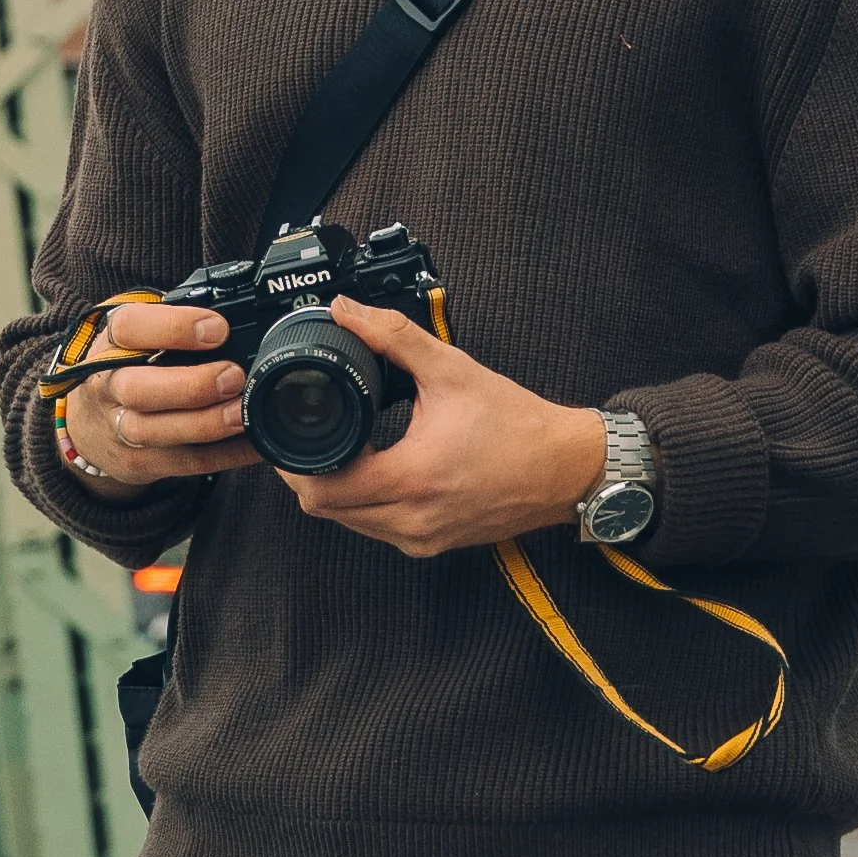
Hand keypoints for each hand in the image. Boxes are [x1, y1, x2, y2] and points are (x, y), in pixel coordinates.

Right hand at [61, 301, 259, 486]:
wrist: (90, 425)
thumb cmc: (131, 368)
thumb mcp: (140, 337)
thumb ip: (176, 325)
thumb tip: (240, 314)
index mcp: (111, 344)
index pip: (129, 327)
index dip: (174, 326)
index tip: (218, 328)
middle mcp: (108, 387)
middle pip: (137, 389)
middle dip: (191, 385)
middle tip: (233, 376)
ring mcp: (118, 429)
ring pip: (157, 432)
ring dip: (207, 424)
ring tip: (243, 413)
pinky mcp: (139, 463)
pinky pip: (185, 463)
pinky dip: (224, 454)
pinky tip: (253, 442)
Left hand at [278, 297, 607, 556]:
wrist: (565, 468)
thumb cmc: (519, 426)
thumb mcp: (451, 370)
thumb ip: (393, 338)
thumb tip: (349, 313)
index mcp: (412, 478)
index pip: (321, 491)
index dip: (294, 464)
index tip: (291, 437)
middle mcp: (413, 519)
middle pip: (326, 510)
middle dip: (310, 475)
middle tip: (312, 438)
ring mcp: (422, 537)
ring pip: (350, 524)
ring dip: (338, 491)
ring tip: (346, 450)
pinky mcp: (433, 543)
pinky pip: (378, 529)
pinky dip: (366, 504)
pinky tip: (377, 471)